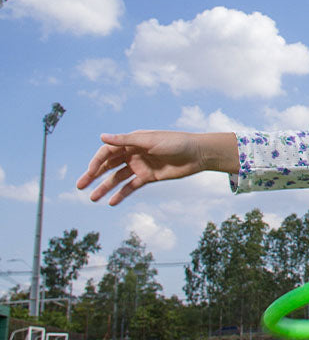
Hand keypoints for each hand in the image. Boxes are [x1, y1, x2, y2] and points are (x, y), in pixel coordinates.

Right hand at [77, 130, 239, 204]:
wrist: (197, 154)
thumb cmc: (175, 142)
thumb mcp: (150, 140)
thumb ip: (125, 140)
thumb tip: (102, 137)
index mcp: (131, 141)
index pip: (107, 152)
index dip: (96, 162)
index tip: (89, 173)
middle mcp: (133, 153)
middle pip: (109, 165)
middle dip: (94, 175)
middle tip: (80, 186)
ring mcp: (140, 166)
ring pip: (118, 178)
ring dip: (105, 187)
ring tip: (92, 198)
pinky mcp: (149, 177)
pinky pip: (132, 187)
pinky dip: (122, 194)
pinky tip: (111, 202)